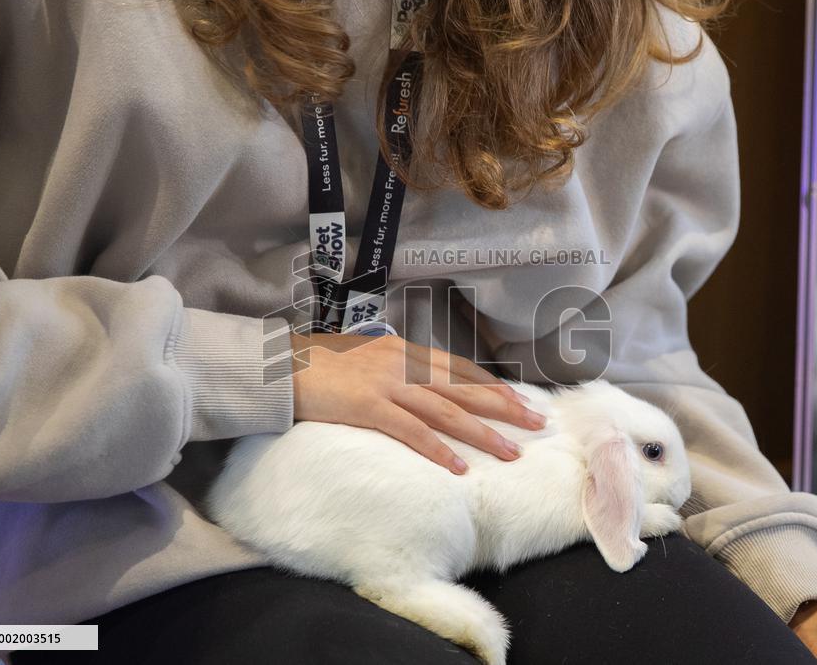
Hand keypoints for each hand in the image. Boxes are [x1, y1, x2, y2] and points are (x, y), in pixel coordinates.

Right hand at [290, 332, 545, 473]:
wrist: (281, 364)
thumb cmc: (321, 363)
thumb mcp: (367, 355)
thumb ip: (395, 366)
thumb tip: (420, 379)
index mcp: (405, 350)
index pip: (460, 369)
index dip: (492, 386)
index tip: (520, 400)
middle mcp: (403, 364)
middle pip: (464, 388)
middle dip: (503, 407)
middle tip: (536, 423)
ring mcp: (387, 385)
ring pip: (446, 411)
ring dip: (482, 433)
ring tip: (511, 452)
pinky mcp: (368, 407)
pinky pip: (411, 432)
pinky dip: (437, 450)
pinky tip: (459, 467)